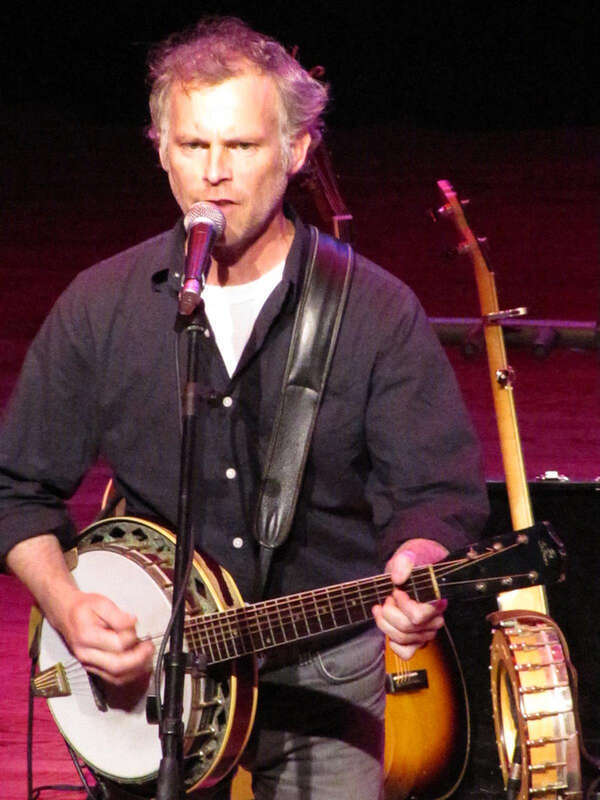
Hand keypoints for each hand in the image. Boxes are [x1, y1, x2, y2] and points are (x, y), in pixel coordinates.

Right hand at [55, 588, 154, 685]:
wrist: (66, 615)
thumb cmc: (82, 609)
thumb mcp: (100, 603)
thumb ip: (118, 615)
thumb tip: (133, 623)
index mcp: (87, 636)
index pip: (117, 644)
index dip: (132, 636)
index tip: (137, 627)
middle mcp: (86, 654)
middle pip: (117, 666)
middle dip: (139, 658)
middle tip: (149, 647)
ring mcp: (89, 664)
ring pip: (116, 676)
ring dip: (136, 668)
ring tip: (146, 655)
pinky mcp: (93, 668)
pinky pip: (114, 678)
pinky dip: (129, 673)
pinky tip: (138, 663)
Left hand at [372, 538, 448, 660]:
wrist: (414, 569)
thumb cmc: (414, 564)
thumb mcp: (409, 554)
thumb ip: (404, 562)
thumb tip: (398, 578)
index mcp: (436, 599)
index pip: (418, 616)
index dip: (402, 605)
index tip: (397, 591)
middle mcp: (435, 618)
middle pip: (407, 628)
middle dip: (389, 612)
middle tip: (387, 598)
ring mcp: (427, 630)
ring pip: (403, 639)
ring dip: (385, 624)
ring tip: (383, 608)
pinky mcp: (418, 639)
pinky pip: (406, 652)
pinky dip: (393, 642)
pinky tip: (389, 626)